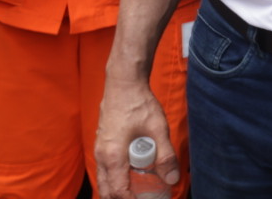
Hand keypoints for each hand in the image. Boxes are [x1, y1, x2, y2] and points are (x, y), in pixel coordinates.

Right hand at [95, 77, 179, 198]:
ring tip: (136, 189)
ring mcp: (99, 149)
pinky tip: (129, 173)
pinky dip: (113, 177)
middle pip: (106, 189)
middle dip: (121, 197)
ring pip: (103, 179)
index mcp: (113, 156)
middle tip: (139, 196)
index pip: (118, 190)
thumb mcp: (158, 129)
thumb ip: (165, 155)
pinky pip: (103, 169)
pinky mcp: (101, 143)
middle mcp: (101, 156)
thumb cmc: (139, 104)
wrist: (123, 84)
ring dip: (116, 188)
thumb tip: (172, 179)